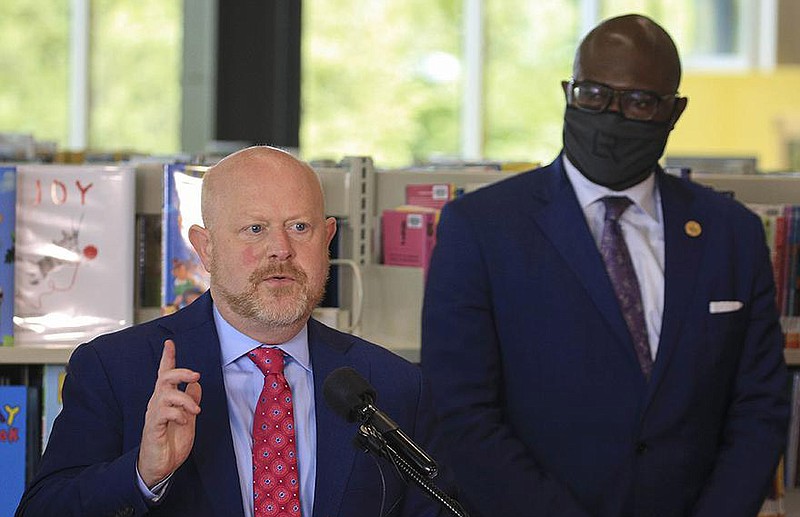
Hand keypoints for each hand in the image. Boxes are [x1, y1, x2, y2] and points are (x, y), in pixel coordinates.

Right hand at [137, 339, 201, 487]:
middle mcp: (157, 403)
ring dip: (185, 399)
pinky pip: (163, 413)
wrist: (159, 466)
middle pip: (164, 378)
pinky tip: (184, 421)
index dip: (167, 358)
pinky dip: (178, 414)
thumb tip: (196, 384)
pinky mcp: (153, 428)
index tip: (169, 343)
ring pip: (166, 394)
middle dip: (180, 372)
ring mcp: (154, 415)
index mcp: (165, 399)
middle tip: (196, 375)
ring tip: (195, 411)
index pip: (164, 374)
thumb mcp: (187, 417)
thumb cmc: (171, 442)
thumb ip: (190, 400)